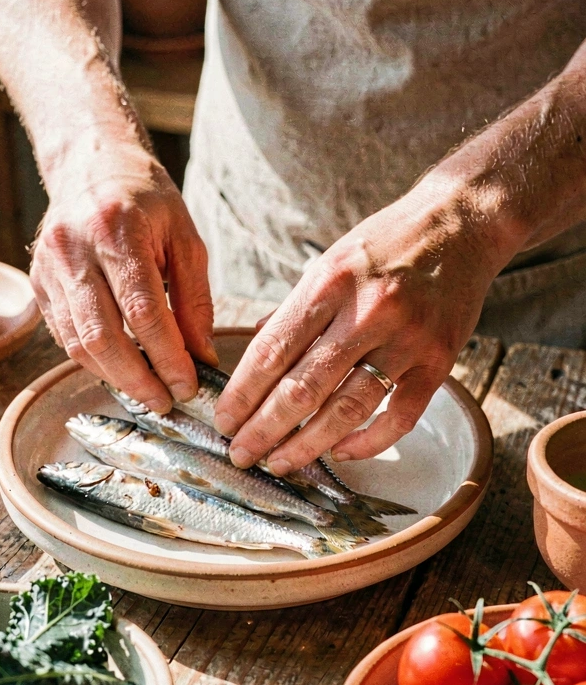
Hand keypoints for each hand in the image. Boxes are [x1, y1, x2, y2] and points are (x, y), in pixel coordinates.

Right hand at [31, 133, 216, 411]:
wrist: (90, 164)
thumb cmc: (146, 200)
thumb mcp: (185, 238)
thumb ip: (195, 299)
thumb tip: (201, 357)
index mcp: (116, 230)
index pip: (143, 312)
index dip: (167, 357)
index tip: (188, 385)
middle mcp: (73, 249)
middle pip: (104, 336)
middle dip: (138, 379)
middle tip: (166, 403)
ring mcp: (48, 268)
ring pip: (79, 344)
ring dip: (115, 377)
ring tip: (148, 393)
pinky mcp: (38, 283)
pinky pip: (66, 336)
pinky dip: (95, 361)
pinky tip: (122, 369)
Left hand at [214, 179, 505, 470]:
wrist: (461, 222)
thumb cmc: (386, 244)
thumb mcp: (330, 261)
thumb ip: (295, 311)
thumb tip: (254, 355)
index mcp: (328, 283)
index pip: (272, 351)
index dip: (242, 394)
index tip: (223, 421)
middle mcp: (366, 311)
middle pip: (303, 387)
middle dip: (264, 429)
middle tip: (242, 454)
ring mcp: (406, 339)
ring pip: (347, 408)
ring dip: (307, 444)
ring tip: (280, 463)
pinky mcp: (439, 361)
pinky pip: (399, 416)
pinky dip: (368, 442)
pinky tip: (340, 452)